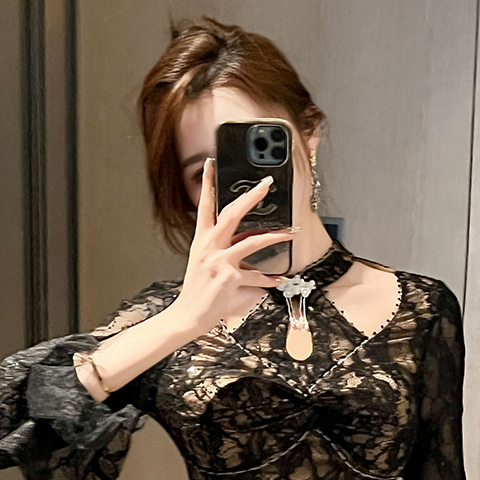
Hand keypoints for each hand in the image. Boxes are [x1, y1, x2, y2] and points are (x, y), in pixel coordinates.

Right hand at [174, 157, 295, 335]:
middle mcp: (210, 247)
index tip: (210, 164)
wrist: (188, 314)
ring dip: (275, 236)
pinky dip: (270, 279)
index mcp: (201, 240)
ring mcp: (220, 263)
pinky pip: (256, 276)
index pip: (203, 206)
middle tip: (266, 185)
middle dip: (251, 197)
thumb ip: (221, 247)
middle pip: (231, 214)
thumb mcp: (203, 262)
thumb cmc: (197, 290)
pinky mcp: (230, 279)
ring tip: (291, 232)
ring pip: (252, 242)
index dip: (206, 184)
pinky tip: (279, 279)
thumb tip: (244, 240)